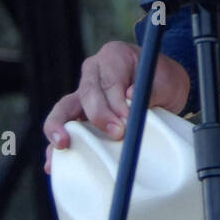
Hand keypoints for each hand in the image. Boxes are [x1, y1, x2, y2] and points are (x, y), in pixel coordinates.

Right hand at [43, 41, 190, 172]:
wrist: (164, 88)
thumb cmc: (163, 81)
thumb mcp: (164, 81)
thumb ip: (149, 89)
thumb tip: (130, 96)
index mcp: (113, 56)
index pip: (109, 81)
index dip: (116, 103)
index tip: (128, 120)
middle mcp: (93, 72)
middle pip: (86, 94)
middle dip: (99, 117)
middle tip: (117, 134)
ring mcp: (83, 93)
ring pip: (64, 109)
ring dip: (60, 128)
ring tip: (62, 145)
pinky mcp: (79, 114)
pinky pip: (64, 128)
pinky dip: (56, 144)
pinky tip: (54, 163)